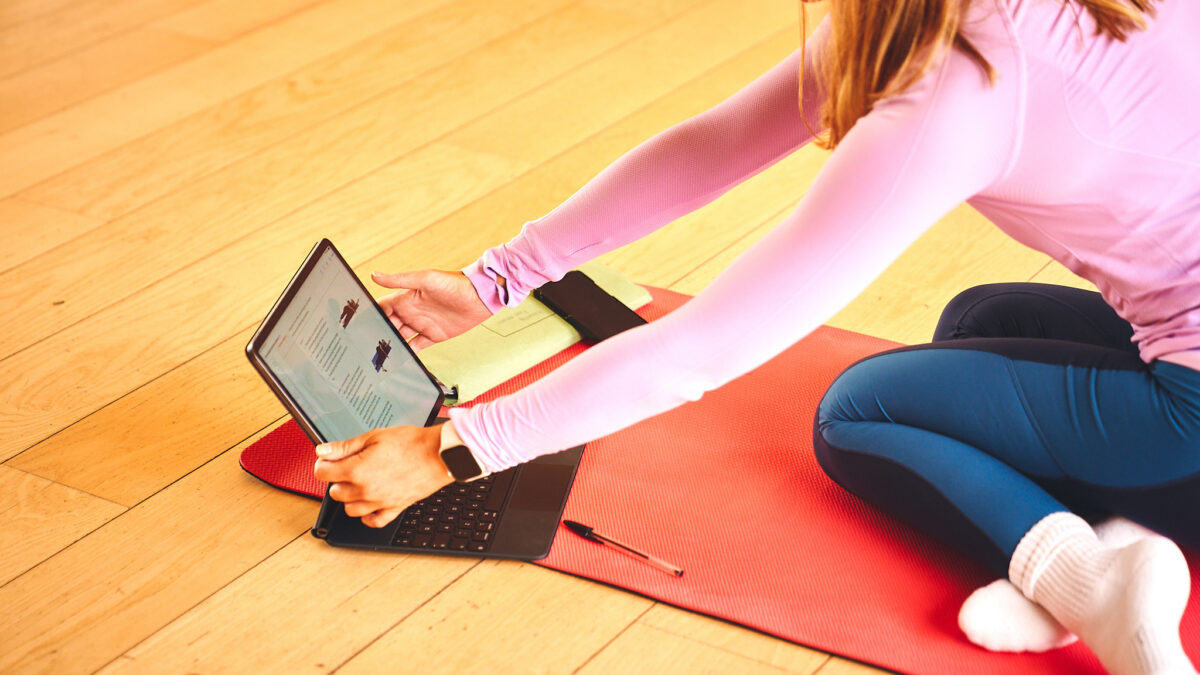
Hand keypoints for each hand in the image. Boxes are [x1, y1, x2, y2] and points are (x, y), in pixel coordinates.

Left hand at [313, 425, 450, 527]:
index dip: (324, 464)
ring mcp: (379, 502)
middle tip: (348, 467)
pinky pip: (373, 521)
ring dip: (350, 497)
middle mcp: (365, 490)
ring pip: (350, 509)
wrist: (438, 455)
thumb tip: (323, 451)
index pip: (322, 473)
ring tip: (359, 483)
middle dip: (337, 479)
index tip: (328, 460)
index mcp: (356, 470)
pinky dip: (367, 515)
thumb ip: (345, 447)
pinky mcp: (394, 508)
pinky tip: (369, 503)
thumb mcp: (374, 437)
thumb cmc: (411, 443)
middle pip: (335, 492)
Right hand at [372, 269, 491, 349]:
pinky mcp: (434, 336)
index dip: (370, 315)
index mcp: (406, 298)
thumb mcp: (426, 279)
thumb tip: (374, 275)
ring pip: (400, 338)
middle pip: (388, 325)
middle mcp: (412, 312)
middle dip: (377, 334)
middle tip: (365, 346)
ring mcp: (422, 325)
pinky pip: (416, 346)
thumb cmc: (454, 283)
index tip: (357, 326)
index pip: (382, 308)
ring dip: (391, 345)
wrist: (481, 297)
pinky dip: (407, 353)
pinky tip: (399, 361)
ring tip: (378, 356)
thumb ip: (400, 280)